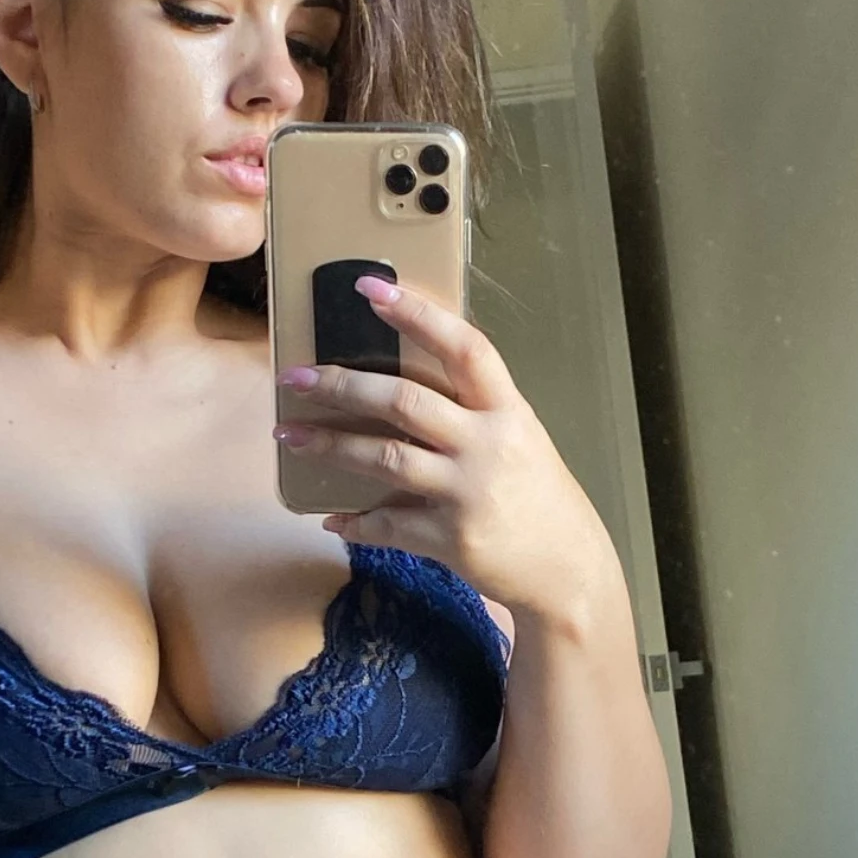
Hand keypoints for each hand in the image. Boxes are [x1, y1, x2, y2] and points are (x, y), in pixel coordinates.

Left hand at [272, 275, 613, 618]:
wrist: (568, 569)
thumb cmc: (537, 497)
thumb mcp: (520, 439)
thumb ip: (473, 412)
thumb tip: (401, 389)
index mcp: (507, 411)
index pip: (464, 348)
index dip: (418, 314)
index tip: (371, 289)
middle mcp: (487, 446)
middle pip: (405, 401)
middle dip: (342, 385)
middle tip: (296, 377)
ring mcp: (467, 494)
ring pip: (385, 458)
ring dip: (330, 444)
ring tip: (289, 435)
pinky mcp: (450, 539)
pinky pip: (387, 525)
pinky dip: (355, 522)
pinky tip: (332, 517)